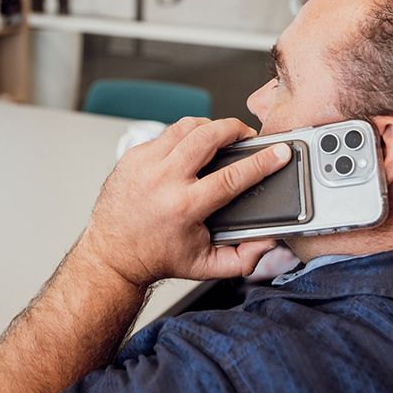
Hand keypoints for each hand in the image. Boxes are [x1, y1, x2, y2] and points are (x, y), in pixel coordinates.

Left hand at [78, 117, 292, 286]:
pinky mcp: (134, 156)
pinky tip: (192, 147)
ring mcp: (145, 164)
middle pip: (208, 136)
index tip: (278, 152)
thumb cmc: (158, 257)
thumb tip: (268, 241)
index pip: (232, 176)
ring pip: (186, 127)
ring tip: (222, 135)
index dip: (262, 162)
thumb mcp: (206, 266)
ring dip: (209, 126)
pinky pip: (166, 134)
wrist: (113, 253)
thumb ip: (243, 258)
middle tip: (246, 135)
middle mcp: (163, 180)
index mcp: (184, 207)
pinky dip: (184, 136)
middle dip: (234, 128)